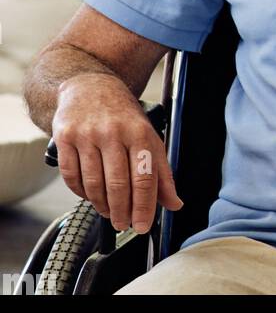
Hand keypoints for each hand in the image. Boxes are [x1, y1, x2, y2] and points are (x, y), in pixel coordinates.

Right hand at [52, 73, 182, 233]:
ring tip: (108, 212)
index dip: (144, 207)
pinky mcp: (65, 137)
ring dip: (101, 205)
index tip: (141, 227)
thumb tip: (174, 203)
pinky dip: (80, 192)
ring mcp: (87, 134)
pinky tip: (89, 195)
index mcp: (139, 131)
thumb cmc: (122, 114)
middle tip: (123, 224)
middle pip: (117, 184)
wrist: (89, 85)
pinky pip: (71, 176)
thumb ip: (161, 172)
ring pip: (93, 184)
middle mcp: (113, 131)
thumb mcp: (148, 136)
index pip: (144, 177)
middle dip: (121, 212)